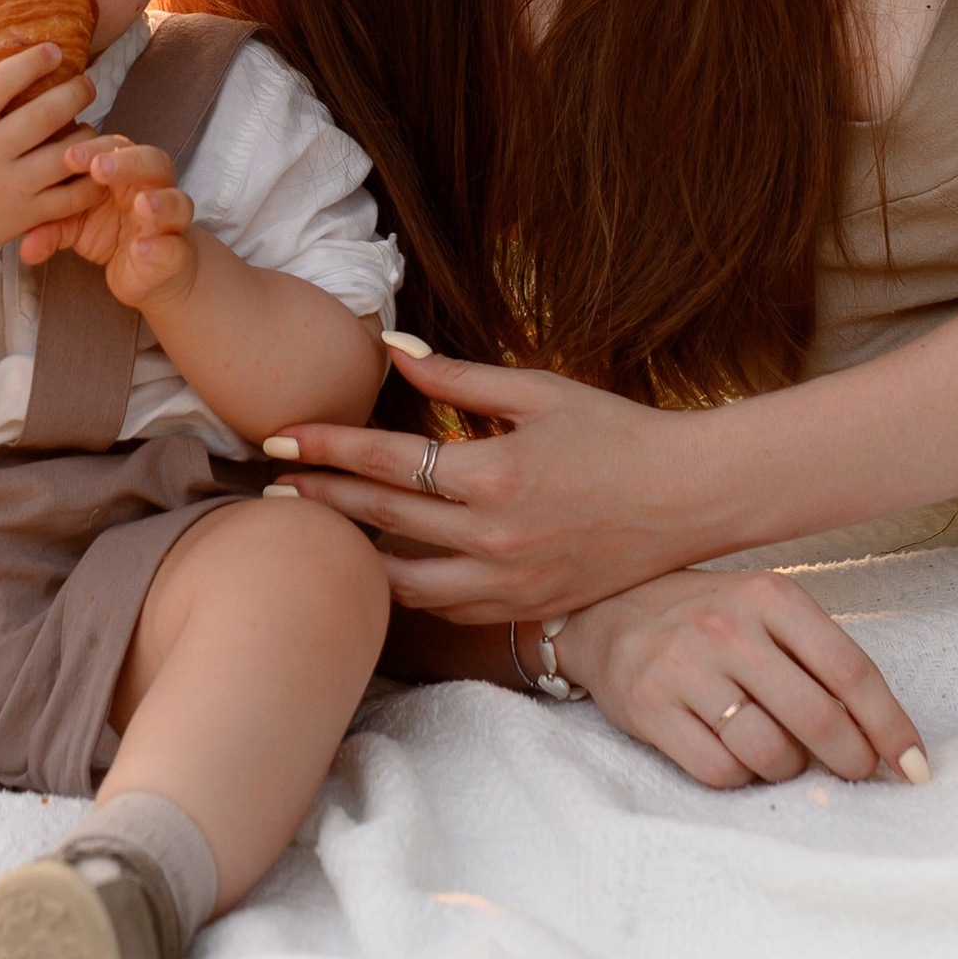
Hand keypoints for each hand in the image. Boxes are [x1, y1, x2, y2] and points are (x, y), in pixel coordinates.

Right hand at [0, 33, 97, 277]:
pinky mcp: (27, 217)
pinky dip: (91, 178)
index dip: (30, 62)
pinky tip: (96, 159)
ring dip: (87, 132)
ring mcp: (10, 189)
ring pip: (66, 155)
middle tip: (86, 80)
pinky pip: (71, 197)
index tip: (54, 49)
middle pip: (44, 115)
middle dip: (74, 92)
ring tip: (90, 117)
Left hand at [27, 135, 195, 307]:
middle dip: (128, 162)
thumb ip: (51, 229)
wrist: (147, 272)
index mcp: (124, 172)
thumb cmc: (109, 232)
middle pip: (152, 161)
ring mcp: (169, 220)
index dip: (93, 148)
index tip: (68, 155)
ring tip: (141, 205)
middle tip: (100, 168)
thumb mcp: (74, 227)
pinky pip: (176, 247)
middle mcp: (152, 188)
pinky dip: (161, 246)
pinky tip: (142, 248)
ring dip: (160, 201)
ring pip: (176, 200)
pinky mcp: (177, 253)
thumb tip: (22, 248)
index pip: (114, 147)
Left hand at [265, 338, 721, 620]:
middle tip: (269, 485)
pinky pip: (446, 607)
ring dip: (355, 555)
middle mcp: (493, 539)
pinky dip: (407, 589)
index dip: (326, 449)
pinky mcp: (525, 607)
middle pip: (381, 522)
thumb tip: (393, 351)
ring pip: (403, 583)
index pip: (386, 463)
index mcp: (493, 476)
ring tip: (317, 531)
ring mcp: (508, 583)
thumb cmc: (615, 432)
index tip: (278, 439)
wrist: (688, 497)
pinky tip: (385, 565)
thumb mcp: (538, 391)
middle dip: (320, 500)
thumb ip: (459, 379)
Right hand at [557, 572, 927, 791]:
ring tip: (779, 754)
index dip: (890, 726)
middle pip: (818, 719)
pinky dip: (738, 777)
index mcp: (771, 596)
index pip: (851, 671)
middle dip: (850, 760)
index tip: (914, 767)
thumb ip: (815, 658)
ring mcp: (685, 666)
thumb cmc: (707, 616)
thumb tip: (877, 735)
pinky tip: (733, 755)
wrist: (607, 610)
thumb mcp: (763, 610)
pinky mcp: (649, 706)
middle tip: (855, 772)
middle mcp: (729, 626)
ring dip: (787, 770)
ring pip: (770, 753)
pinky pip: (719, 771)